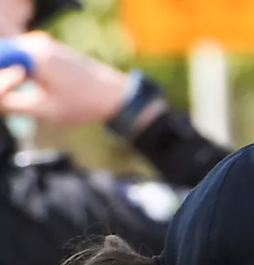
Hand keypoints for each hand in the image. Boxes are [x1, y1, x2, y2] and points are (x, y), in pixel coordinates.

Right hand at [0, 32, 132, 126]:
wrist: (117, 96)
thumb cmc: (84, 104)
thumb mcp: (41, 110)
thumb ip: (8, 102)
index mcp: (32, 54)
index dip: (0, 83)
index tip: (5, 98)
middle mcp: (35, 42)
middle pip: (1, 56)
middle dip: (2, 79)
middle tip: (8, 102)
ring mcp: (41, 43)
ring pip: (9, 58)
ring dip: (6, 76)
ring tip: (13, 98)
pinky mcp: (47, 49)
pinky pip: (20, 58)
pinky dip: (15, 72)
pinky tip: (23, 88)